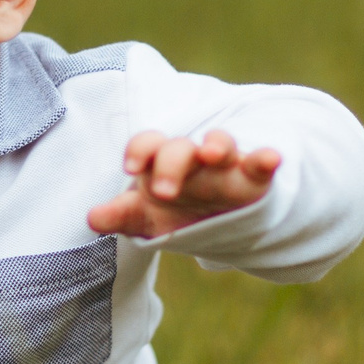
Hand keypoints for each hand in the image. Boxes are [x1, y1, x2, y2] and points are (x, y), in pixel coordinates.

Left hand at [87, 129, 280, 238]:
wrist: (220, 218)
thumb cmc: (176, 211)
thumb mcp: (147, 218)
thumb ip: (121, 216)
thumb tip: (91, 218)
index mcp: (161, 163)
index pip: (147, 147)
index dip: (139, 151)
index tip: (130, 168)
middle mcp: (191, 159)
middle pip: (179, 149)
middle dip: (171, 164)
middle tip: (163, 191)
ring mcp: (224, 166)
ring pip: (219, 145)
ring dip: (216, 144)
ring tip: (211, 152)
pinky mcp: (253, 178)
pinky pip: (259, 164)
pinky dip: (266, 159)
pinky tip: (271, 157)